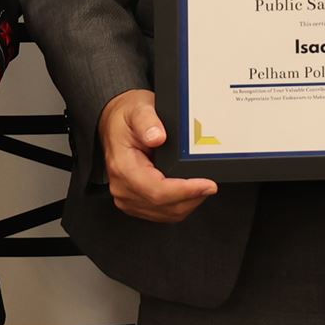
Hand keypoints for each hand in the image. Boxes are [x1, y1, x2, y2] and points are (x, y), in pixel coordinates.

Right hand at [96, 89, 217, 222]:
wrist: (114, 125)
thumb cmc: (126, 119)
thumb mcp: (138, 110)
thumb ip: (148, 122)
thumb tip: (157, 137)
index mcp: (123, 167)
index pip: (157, 191)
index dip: (185, 191)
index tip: (207, 185)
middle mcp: (122, 187)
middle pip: (164, 206)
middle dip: (192, 198)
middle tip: (211, 185)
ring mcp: (127, 197)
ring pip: (166, 214)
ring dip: (188, 203)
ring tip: (202, 186)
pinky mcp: (135, 202)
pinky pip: (162, 213)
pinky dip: (180, 205)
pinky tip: (189, 192)